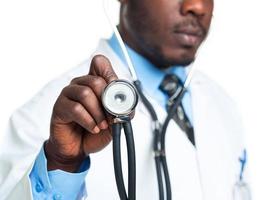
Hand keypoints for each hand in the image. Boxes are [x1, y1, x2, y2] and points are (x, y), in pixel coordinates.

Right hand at [45, 55, 117, 171]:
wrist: (79, 148)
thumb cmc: (95, 131)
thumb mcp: (115, 121)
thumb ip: (123, 110)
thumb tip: (127, 104)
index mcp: (94, 83)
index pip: (100, 63)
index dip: (109, 74)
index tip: (115, 92)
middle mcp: (80, 84)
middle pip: (96, 81)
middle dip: (107, 102)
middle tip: (110, 117)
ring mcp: (68, 94)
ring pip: (85, 93)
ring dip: (98, 113)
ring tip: (102, 126)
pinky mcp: (60, 106)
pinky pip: (76, 108)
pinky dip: (88, 121)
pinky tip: (93, 128)